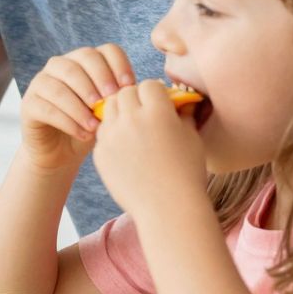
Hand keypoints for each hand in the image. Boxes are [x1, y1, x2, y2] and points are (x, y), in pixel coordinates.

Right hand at [19, 45, 136, 173]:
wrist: (62, 153)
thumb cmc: (92, 128)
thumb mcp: (112, 111)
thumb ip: (123, 97)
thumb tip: (149, 89)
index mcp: (86, 61)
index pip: (106, 51)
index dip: (119, 66)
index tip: (130, 88)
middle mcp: (61, 65)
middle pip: (82, 59)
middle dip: (99, 79)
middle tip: (111, 102)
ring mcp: (42, 82)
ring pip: (61, 84)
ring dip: (82, 105)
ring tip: (97, 126)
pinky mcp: (29, 103)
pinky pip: (47, 106)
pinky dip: (68, 120)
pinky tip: (83, 134)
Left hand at [92, 78, 209, 221]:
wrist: (168, 208)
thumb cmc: (187, 172)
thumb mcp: (192, 138)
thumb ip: (184, 113)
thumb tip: (183, 99)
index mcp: (157, 111)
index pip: (148, 85)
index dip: (156, 93)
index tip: (160, 104)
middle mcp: (131, 119)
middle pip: (124, 93)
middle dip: (134, 99)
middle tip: (143, 113)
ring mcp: (112, 136)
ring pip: (109, 110)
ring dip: (119, 113)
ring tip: (132, 128)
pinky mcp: (100, 153)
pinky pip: (102, 134)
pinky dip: (112, 135)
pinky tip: (125, 149)